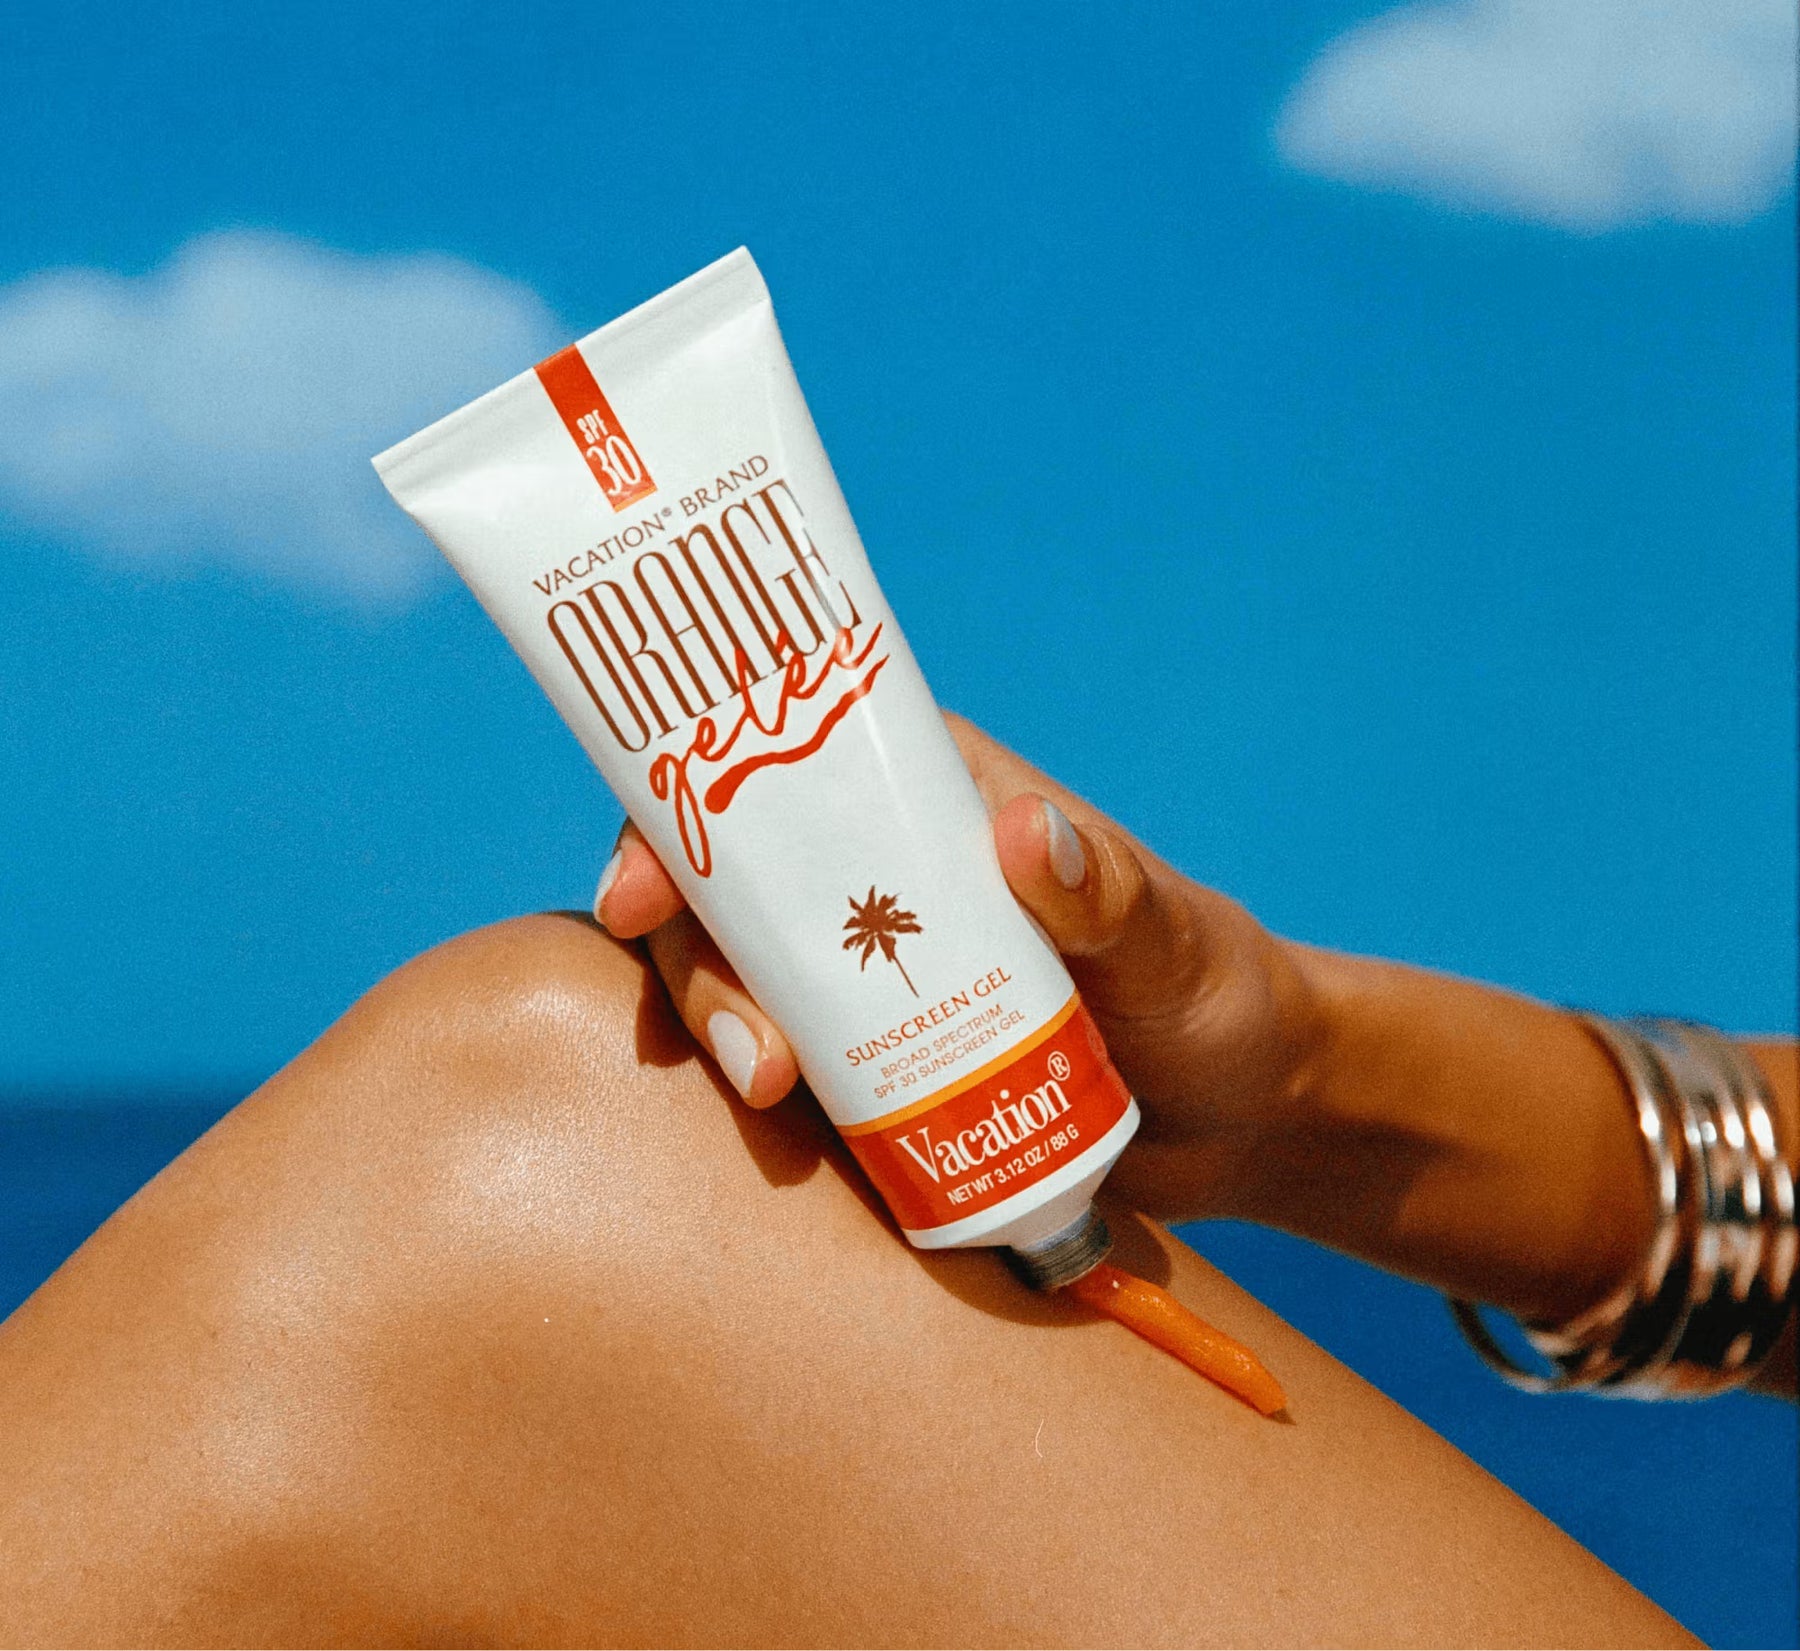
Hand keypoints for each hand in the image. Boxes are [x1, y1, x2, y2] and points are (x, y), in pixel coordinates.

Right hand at [593, 713, 1330, 1219]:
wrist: (1240, 1115)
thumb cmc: (1213, 991)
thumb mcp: (1169, 940)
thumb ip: (1111, 893)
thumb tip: (1032, 834)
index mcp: (933, 801)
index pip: (785, 772)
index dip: (687, 809)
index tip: (640, 892)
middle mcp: (881, 877)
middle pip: (734, 890)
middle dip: (704, 965)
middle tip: (754, 1058)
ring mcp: (870, 975)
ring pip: (747, 982)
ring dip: (731, 1034)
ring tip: (774, 1102)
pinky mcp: (878, 1064)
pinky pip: (792, 1069)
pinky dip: (767, 1100)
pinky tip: (785, 1146)